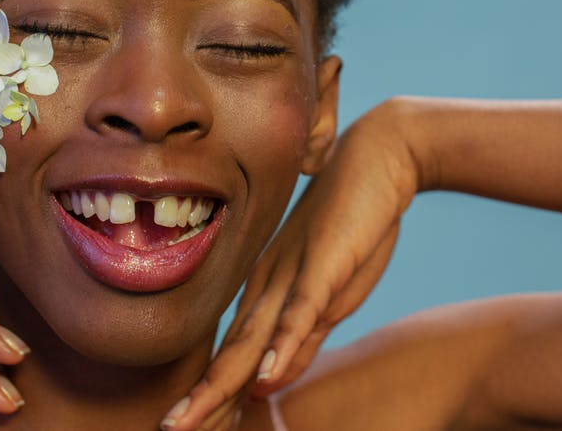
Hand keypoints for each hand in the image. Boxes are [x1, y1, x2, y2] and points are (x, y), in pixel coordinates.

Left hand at [164, 101, 419, 428]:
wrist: (377, 157)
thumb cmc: (352, 223)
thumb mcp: (328, 291)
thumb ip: (301, 333)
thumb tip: (268, 380)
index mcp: (266, 292)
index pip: (232, 355)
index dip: (208, 394)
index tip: (184, 425)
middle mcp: (269, 287)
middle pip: (229, 355)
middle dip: (200, 400)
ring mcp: (293, 276)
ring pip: (251, 341)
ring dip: (220, 385)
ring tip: (190, 420)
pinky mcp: (325, 264)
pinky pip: (300, 310)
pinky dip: (281, 347)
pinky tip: (264, 377)